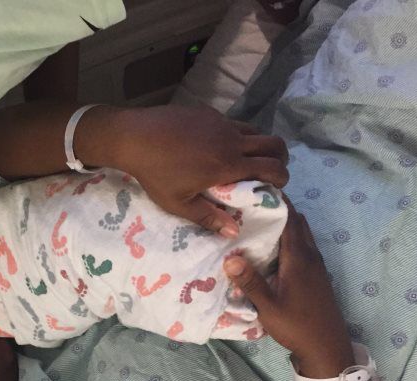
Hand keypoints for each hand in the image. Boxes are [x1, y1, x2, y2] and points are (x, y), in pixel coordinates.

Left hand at [113, 105, 288, 236]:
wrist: (134, 137)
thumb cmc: (155, 174)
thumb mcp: (178, 203)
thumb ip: (208, 217)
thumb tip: (234, 232)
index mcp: (228, 164)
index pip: (272, 167)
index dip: (282, 177)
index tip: (277, 187)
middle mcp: (231, 140)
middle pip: (274, 143)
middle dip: (280, 158)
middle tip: (271, 171)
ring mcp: (221, 123)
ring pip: (256, 130)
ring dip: (260, 144)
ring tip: (248, 159)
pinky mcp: (209, 113)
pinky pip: (234, 123)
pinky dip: (238, 135)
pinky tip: (221, 146)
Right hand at [222, 197, 353, 376]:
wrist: (326, 347)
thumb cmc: (296, 326)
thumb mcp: (268, 306)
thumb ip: (250, 281)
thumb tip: (229, 257)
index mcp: (299, 259)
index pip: (290, 220)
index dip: (278, 202)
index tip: (260, 186)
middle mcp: (310, 257)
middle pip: (298, 223)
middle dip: (281, 209)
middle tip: (255, 202)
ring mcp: (316, 267)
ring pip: (302, 236)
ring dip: (286, 224)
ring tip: (261, 220)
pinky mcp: (316, 277)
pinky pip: (303, 248)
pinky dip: (290, 239)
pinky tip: (273, 248)